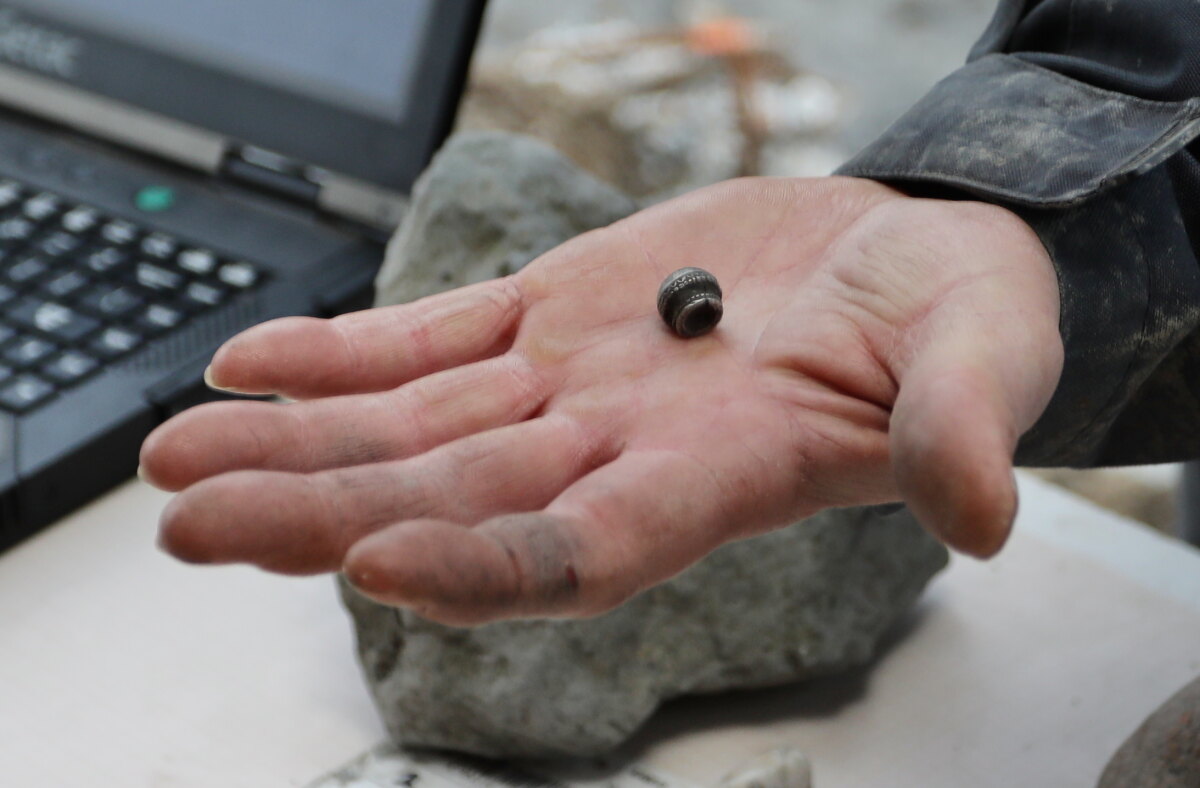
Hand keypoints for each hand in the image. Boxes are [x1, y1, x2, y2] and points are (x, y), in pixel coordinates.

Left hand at [140, 176, 1061, 624]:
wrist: (903, 255)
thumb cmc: (953, 316)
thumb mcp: (986, 354)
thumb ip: (968, 424)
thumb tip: (984, 509)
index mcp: (723, 472)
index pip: (589, 548)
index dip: (489, 566)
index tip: (380, 564)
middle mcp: (624, 444)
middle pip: (455, 496)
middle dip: (321, 514)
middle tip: (191, 523)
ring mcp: (574, 380)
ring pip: (416, 427)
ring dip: (297, 444)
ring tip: (176, 461)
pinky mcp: (553, 310)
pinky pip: (431, 340)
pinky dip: (343, 351)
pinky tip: (253, 362)